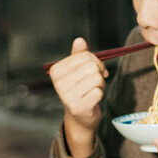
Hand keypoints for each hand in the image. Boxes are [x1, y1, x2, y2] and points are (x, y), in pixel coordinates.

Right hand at [50, 37, 106, 157]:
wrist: (80, 116)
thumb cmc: (80, 89)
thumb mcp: (78, 70)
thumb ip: (79, 55)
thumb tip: (79, 40)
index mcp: (56, 71)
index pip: (85, 56)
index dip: (96, 61)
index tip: (95, 69)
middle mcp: (59, 83)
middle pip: (92, 67)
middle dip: (99, 73)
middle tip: (96, 81)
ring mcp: (67, 96)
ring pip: (97, 79)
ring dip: (100, 84)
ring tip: (93, 90)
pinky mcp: (78, 107)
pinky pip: (98, 92)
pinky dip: (100, 94)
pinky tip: (93, 99)